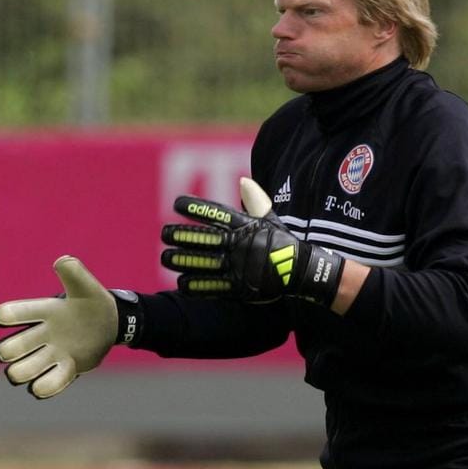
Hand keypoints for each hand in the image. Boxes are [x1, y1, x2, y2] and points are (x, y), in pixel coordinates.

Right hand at [0, 255, 131, 399]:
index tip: (1, 317)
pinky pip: (48, 384)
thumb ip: (74, 272)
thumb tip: (61, 262)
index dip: (5, 315)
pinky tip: (49, 382)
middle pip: (11, 348)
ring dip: (24, 372)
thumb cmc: (93, 301)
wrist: (108, 324)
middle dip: (9, 351)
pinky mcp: (64, 370)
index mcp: (42, 312)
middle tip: (16, 352)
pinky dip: (45, 386)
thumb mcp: (86, 286)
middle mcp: (39, 336)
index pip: (15, 314)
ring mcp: (50, 355)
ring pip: (23, 370)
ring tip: (34, 368)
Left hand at [160, 177, 343, 305]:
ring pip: (205, 263)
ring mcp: (240, 267)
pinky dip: (197, 286)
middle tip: (164, 233)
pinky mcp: (241, 287)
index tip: (177, 204)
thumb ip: (255, 201)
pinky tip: (180, 283)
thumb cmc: (282, 242)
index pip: (218, 215)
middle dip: (183, 236)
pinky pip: (215, 287)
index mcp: (246, 227)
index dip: (197, 209)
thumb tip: (244, 181)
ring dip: (184, 260)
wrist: (302, 271)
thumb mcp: (270, 219)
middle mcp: (240, 246)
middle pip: (206, 239)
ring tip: (166, 257)